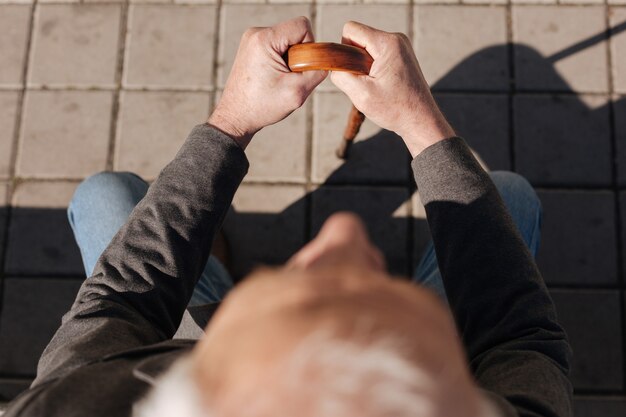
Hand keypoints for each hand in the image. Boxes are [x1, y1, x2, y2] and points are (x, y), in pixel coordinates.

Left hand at [208, 17, 326, 149]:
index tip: (300, 68)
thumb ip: (318, 72)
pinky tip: (273, 78)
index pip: (302, 25)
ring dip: (291, 59)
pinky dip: (282, 61)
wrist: (236, 117)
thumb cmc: (261, 107)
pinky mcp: (252, 47)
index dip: (310, 46)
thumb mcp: (298, 92)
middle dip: (300, 55)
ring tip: (279, 79)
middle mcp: (255, 34)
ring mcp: (252, 39)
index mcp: (264, 40)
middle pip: (295, 32)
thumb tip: (327, 61)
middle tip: (288, 78)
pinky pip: (278, 46)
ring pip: (287, 40)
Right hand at [330, 22, 454, 156]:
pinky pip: (375, 54)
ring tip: (375, 85)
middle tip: (367, 83)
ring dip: (362, 66)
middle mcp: (396, 39)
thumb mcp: (361, 95)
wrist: (420, 120)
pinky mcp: (401, 55)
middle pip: (358, 38)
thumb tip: (333, 67)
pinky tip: (381, 85)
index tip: (353, 71)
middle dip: (353, 59)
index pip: (351, 29)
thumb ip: (341, 76)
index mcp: (387, 43)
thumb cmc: (395, 109)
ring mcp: (400, 47)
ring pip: (366, 47)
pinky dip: (372, 69)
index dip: (343, 50)